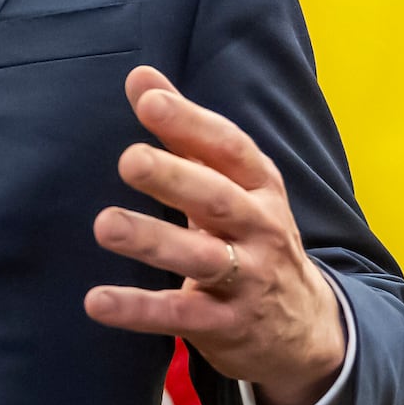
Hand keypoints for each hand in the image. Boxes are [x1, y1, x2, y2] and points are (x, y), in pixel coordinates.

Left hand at [86, 66, 343, 404]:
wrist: (305, 328)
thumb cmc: (252, 239)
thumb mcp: (232, 184)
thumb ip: (185, 132)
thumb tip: (140, 77)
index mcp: (260, 186)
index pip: (229, 148)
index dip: (191, 124)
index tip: (150, 101)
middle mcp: (260, 228)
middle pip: (218, 199)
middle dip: (175, 178)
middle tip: (129, 160)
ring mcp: (248, 279)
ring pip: (202, 258)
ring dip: (153, 241)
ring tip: (105, 225)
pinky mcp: (227, 326)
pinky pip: (181, 315)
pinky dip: (140, 310)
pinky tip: (98, 301)